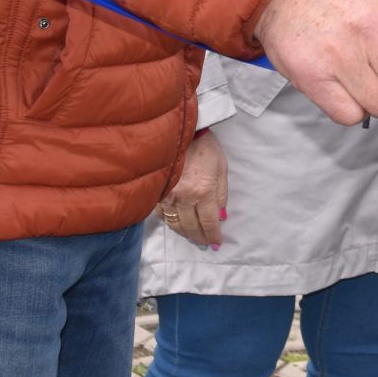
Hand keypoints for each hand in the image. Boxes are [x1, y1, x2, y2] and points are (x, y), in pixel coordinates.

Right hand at [159, 130, 228, 247]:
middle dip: (200, 238)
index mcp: (203, 191)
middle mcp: (184, 197)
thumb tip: (221, 217)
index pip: (209, 222)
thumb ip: (221, 194)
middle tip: (206, 244)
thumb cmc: (204, 147)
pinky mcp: (156, 194)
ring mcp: (167, 197)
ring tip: (193, 238)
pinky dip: (171, 223)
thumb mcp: (221, 168)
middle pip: (191, 228)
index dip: (213, 235)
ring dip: (185, 234)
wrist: (179, 132)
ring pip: (176, 225)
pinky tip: (178, 224)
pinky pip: (163, 216)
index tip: (217, 242)